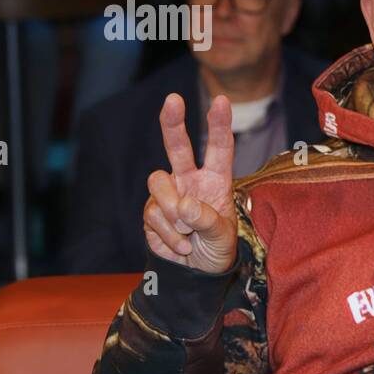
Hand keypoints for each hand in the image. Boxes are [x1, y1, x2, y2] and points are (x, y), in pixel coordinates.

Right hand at [142, 93, 236, 273]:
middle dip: (173, 123)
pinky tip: (181, 246)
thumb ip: (207, 220)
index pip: (219, 149)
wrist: (195, 274)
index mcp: (216, 180)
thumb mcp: (222, 238)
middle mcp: (190, 179)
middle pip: (178, 146)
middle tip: (173, 99)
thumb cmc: (216, 249)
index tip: (221, 101)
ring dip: (172, 211)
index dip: (219, 125)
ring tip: (188, 234)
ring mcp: (168, 193)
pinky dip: (168, 235)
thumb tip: (184, 206)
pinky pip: (153, 215)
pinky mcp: (151, 211)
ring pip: (158, 183)